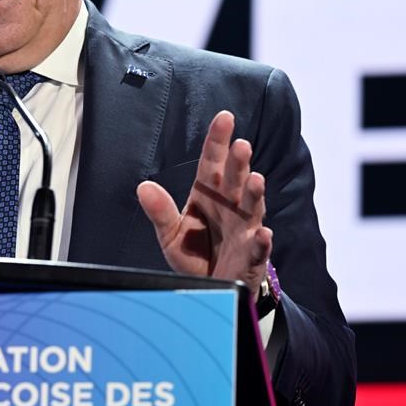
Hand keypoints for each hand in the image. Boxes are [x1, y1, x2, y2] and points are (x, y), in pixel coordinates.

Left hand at [136, 111, 271, 298]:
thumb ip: (160, 211)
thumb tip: (143, 187)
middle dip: (238, 163)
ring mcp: (244, 230)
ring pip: (252, 208)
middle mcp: (230, 207)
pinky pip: (257, 249)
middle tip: (241, 145)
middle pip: (235, 181)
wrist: (212, 287)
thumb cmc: (195, 253)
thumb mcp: (171, 233)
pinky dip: (261, 243)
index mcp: (208, 196)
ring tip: (255, 179)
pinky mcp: (251, 257)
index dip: (218, 142)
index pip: (212, 164)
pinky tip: (262, 234)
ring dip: (255, 194)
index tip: (225, 118)